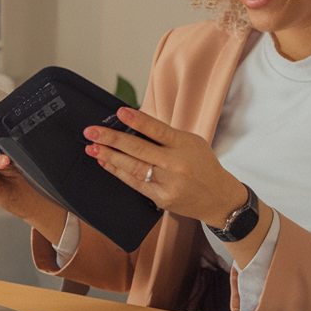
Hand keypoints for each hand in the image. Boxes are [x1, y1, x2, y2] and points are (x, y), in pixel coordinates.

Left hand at [84, 107, 244, 227]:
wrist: (219, 198)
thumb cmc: (204, 166)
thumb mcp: (192, 143)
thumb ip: (166, 135)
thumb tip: (135, 125)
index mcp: (185, 145)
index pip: (158, 130)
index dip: (138, 121)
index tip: (120, 111)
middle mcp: (176, 165)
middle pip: (139, 150)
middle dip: (112, 139)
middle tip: (91, 132)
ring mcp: (168, 184)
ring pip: (133, 168)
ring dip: (109, 157)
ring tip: (92, 147)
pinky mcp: (161, 199)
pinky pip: (135, 183)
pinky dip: (118, 172)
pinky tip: (106, 163)